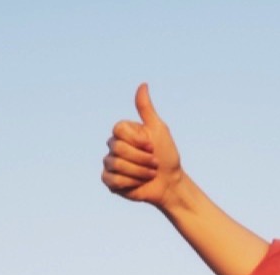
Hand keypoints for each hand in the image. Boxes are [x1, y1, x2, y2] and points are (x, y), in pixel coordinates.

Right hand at [101, 83, 183, 208]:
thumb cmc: (167, 155)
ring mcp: (110, 163)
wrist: (170, 182)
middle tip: (154, 163)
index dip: (137, 140)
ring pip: (116, 164)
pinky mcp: (109, 181)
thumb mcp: (159, 129)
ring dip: (138, 171)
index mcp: (124, 132)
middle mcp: (114, 146)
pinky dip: (129, 182)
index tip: (151, 146)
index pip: (118, 129)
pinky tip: (138, 183)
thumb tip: (143, 84)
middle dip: (141, 158)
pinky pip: (112, 179)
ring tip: (150, 174)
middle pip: (117, 148)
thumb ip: (146, 109)